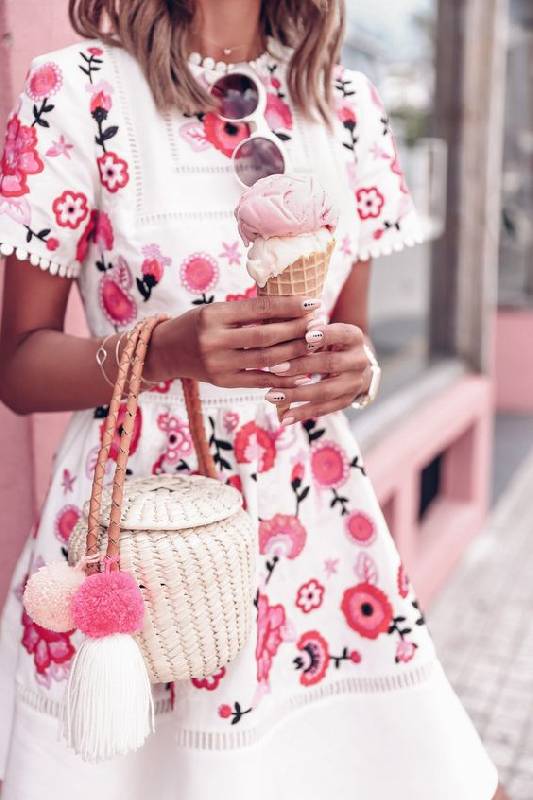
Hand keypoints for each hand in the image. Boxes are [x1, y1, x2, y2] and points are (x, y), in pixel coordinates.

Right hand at [144, 295, 321, 388]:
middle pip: (266, 335)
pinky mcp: (222, 382)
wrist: (165, 352)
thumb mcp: (216, 311)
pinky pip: (259, 380)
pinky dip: (283, 378)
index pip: (259, 308)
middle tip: (320, 325)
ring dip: (295, 352)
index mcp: (214, 314)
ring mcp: (218, 363)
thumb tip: (293, 309)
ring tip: (315, 345)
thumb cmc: (197, 326)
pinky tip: (303, 373)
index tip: (313, 303)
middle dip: (297, 330)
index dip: (289, 306)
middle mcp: (214, 339)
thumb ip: (247, 312)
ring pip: (266, 358)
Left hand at [264, 323, 372, 422]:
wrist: (353, 364)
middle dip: (301, 366)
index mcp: (354, 337)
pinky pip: (323, 409)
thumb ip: (307, 329)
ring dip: (296, 394)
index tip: (307, 334)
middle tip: (275, 368)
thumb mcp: (323, 330)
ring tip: (271, 396)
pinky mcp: (346, 401)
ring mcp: (354, 384)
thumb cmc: (328, 341)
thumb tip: (287, 327)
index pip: (341, 334)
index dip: (326, 334)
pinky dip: (302, 413)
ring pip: (325, 391)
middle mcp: (358, 361)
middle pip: (330, 364)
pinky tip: (284, 419)